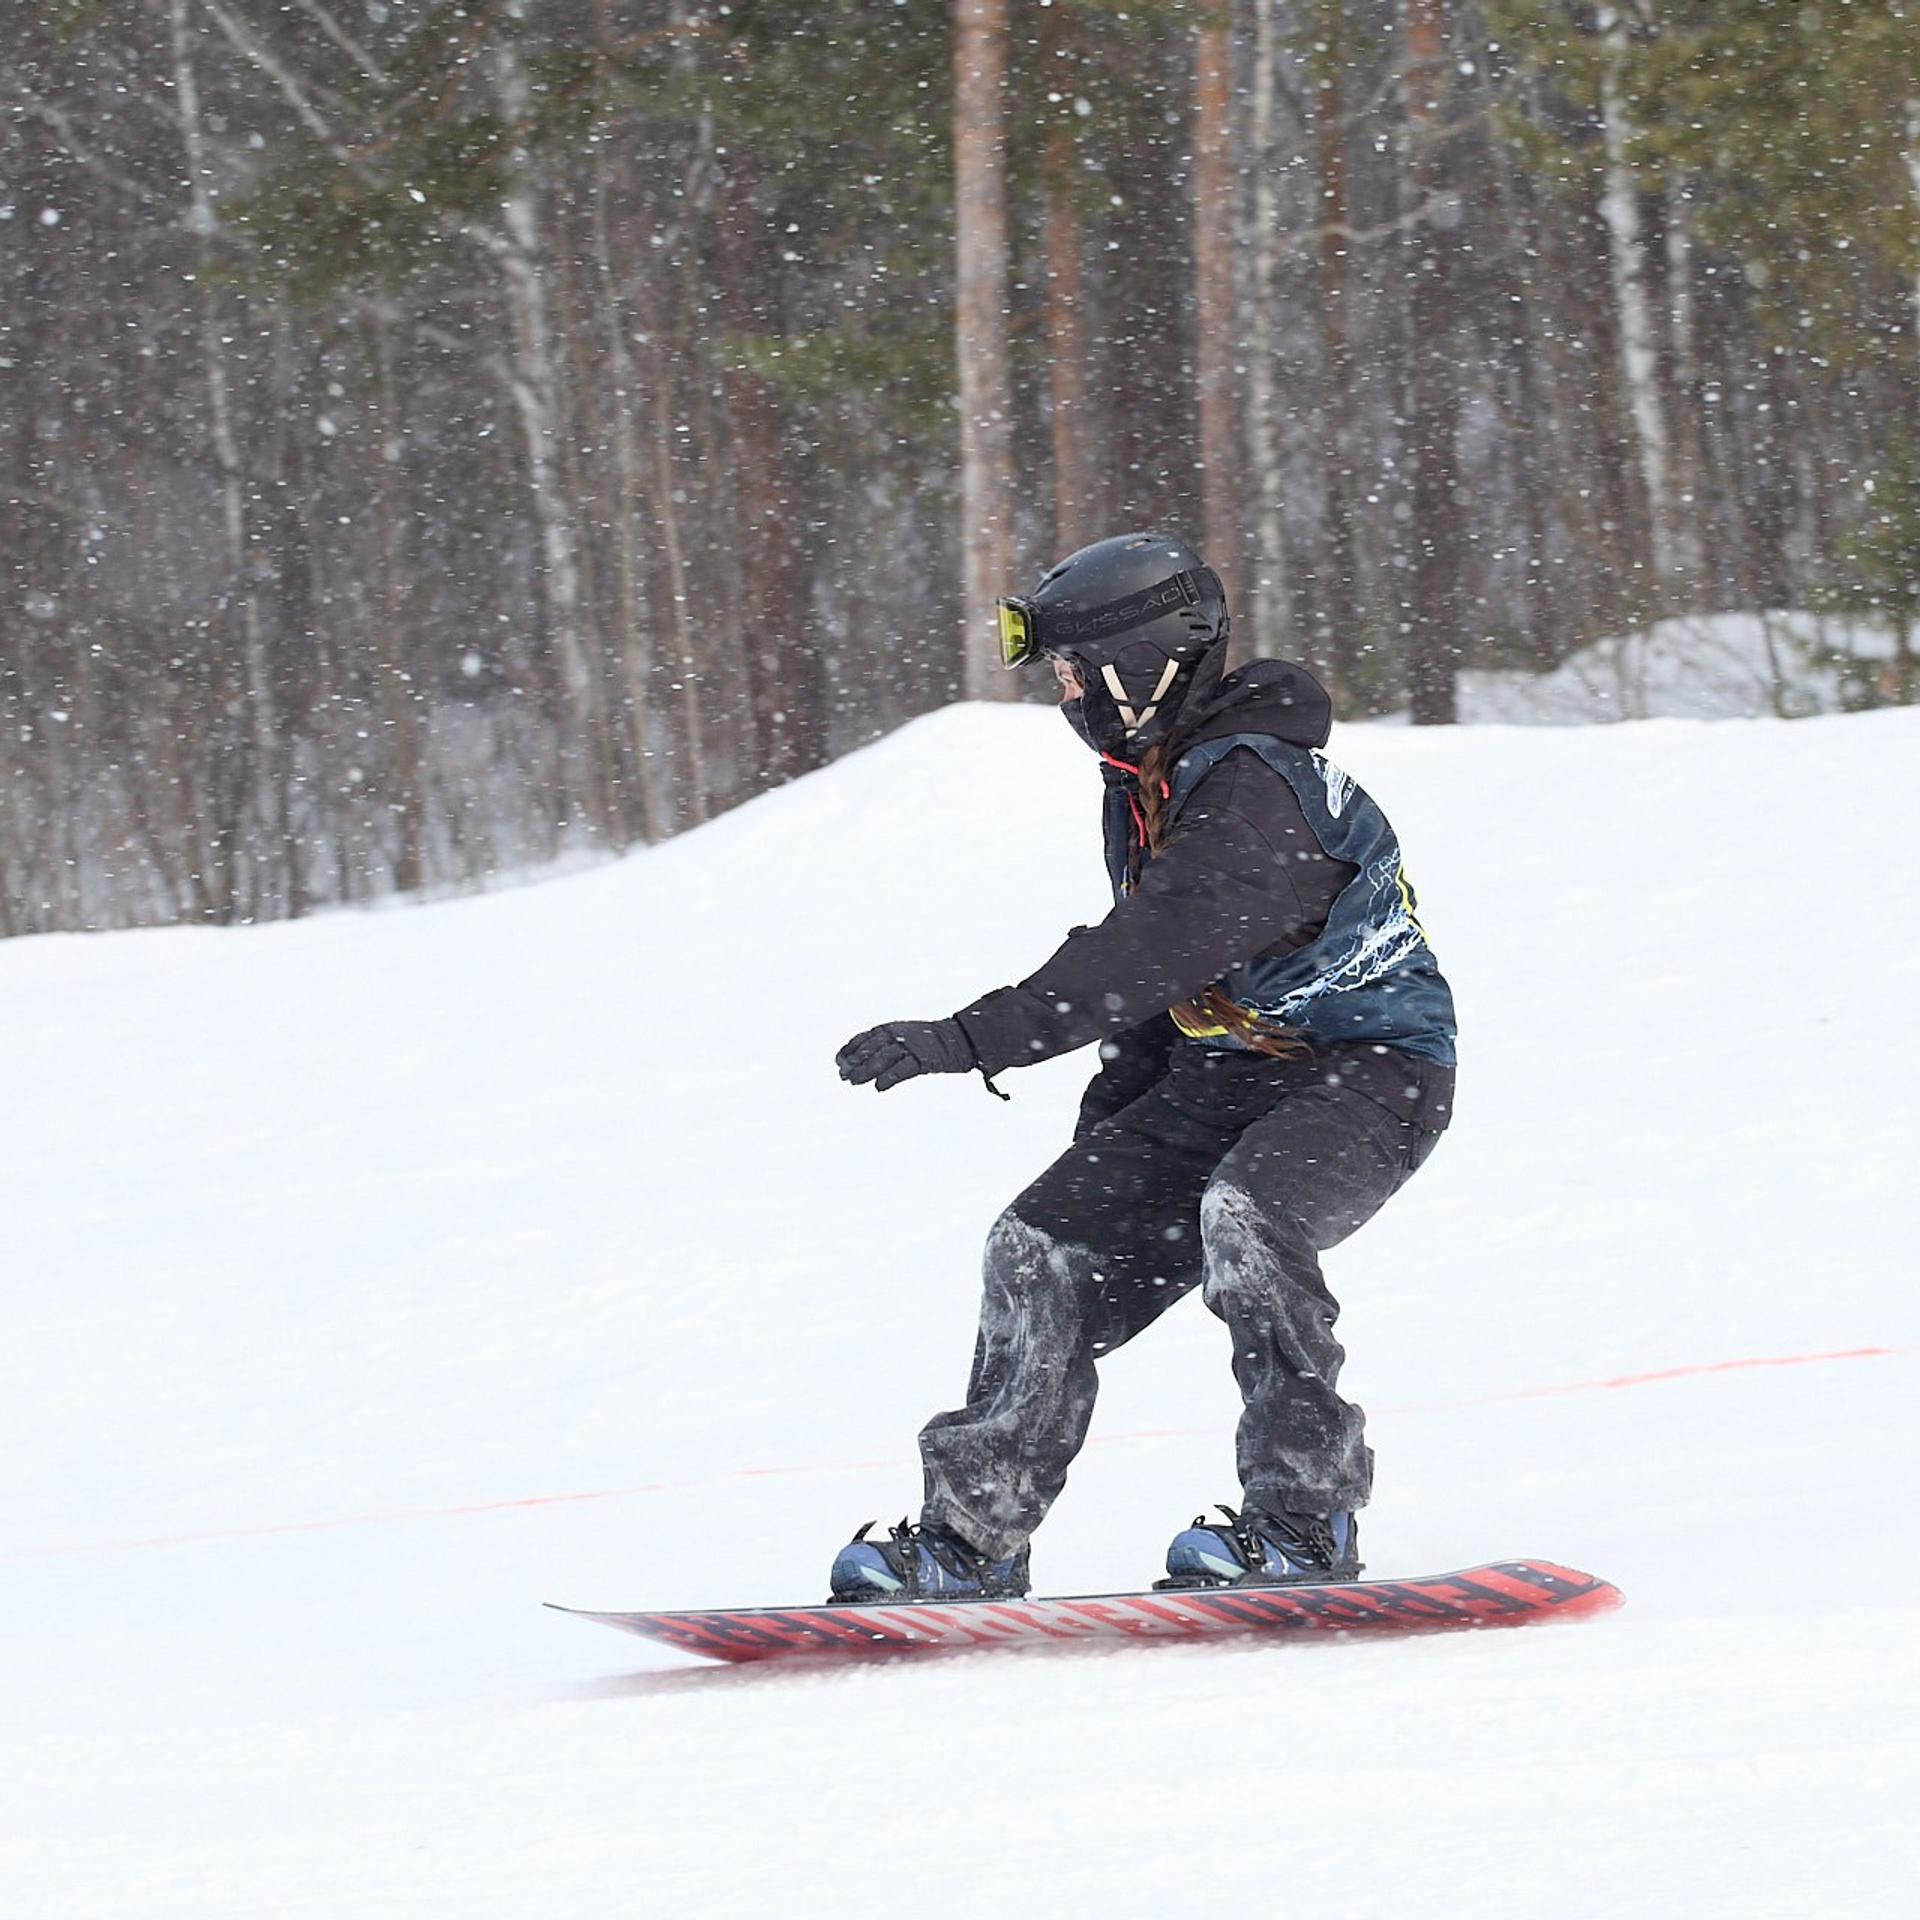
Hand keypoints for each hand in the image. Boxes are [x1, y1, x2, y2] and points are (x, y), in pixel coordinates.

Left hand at [836, 1018, 976, 1091]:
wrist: (958, 1039)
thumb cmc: (926, 1041)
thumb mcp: (902, 1037)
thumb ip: (882, 1045)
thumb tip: (855, 1062)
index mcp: (891, 1028)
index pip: (865, 1037)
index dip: (850, 1049)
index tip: (838, 1061)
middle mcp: (898, 1035)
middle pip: (871, 1048)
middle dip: (855, 1061)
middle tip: (843, 1075)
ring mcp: (911, 1046)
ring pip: (883, 1058)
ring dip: (866, 1070)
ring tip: (853, 1082)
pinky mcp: (923, 1059)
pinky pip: (903, 1068)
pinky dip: (890, 1077)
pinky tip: (879, 1087)